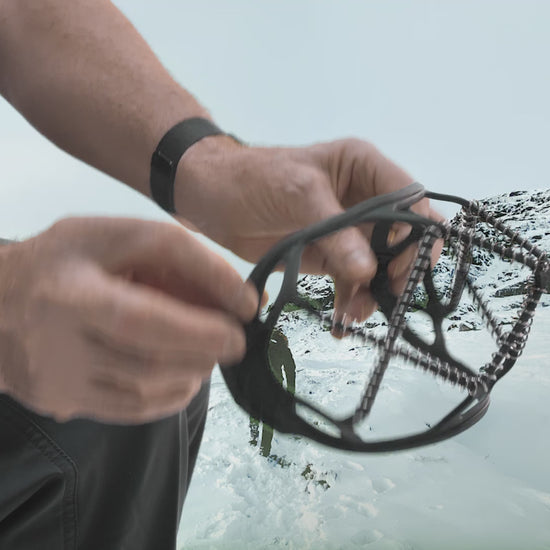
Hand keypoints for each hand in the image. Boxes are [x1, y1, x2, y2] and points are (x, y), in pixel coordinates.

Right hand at [0, 217, 256, 422]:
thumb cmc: (64, 259)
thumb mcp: (115, 234)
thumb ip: (179, 256)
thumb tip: (244, 299)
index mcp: (70, 292)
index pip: (144, 317)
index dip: (201, 325)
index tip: (244, 317)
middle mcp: (57, 344)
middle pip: (151, 361)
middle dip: (207, 350)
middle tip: (234, 339)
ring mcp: (58, 381)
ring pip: (146, 391)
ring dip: (195, 371)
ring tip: (209, 352)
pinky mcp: (63, 401)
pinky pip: (133, 411)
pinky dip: (173, 394)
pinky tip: (186, 374)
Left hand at [174, 137, 442, 320]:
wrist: (211, 199)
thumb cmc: (254, 180)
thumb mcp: (298, 195)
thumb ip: (336, 232)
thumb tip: (368, 271)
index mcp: (364, 168)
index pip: (410, 199)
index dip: (416, 232)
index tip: (403, 266)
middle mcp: (364, 198)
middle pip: (402, 237)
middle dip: (398, 269)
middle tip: (386, 297)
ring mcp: (348, 231)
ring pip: (379, 265)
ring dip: (374, 291)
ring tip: (354, 314)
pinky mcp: (330, 256)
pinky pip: (352, 281)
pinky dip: (352, 300)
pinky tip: (342, 321)